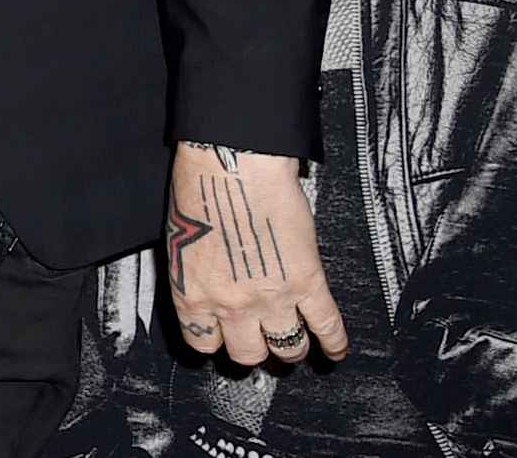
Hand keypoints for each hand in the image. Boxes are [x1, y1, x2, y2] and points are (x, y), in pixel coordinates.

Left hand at [163, 142, 343, 366]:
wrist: (233, 164)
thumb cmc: (199, 189)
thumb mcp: (180, 242)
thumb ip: (194, 274)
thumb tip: (211, 287)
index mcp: (191, 293)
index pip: (203, 343)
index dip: (217, 342)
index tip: (226, 340)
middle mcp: (229, 304)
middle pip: (246, 354)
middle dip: (256, 350)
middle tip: (263, 342)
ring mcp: (270, 297)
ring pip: (287, 347)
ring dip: (292, 348)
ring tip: (296, 344)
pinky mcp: (307, 282)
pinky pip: (326, 326)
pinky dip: (335, 342)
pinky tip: (336, 349)